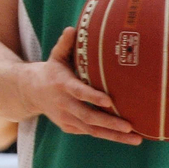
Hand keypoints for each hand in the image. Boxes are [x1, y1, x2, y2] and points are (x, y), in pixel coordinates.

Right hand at [24, 28, 140, 144]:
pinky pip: (91, 133)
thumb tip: (73, 28)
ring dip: (114, 136)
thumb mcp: (56, 55)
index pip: (79, 92)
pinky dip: (108, 135)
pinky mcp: (69, 127)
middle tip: (130, 127)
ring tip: (137, 139)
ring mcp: (66, 118)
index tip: (109, 101)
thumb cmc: (53, 70)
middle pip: (88, 117)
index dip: (93, 97)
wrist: (31, 92)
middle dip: (110, 123)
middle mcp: (64, 104)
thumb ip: (65, 43)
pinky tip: (127, 137)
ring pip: (92, 130)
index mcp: (62, 85)